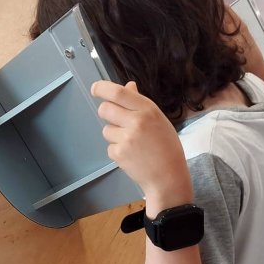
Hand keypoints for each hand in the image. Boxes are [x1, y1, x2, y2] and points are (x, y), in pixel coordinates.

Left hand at [92, 81, 192, 202]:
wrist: (168, 177)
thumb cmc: (166, 147)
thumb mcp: (158, 120)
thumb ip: (140, 103)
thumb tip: (128, 86)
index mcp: (148, 110)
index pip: (118, 93)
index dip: (102, 88)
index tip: (95, 88)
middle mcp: (136, 122)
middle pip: (104, 109)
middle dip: (106, 113)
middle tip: (116, 120)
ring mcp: (126, 138)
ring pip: (106, 129)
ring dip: (114, 135)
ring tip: (132, 144)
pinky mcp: (119, 153)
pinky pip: (109, 146)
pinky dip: (117, 150)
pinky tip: (132, 155)